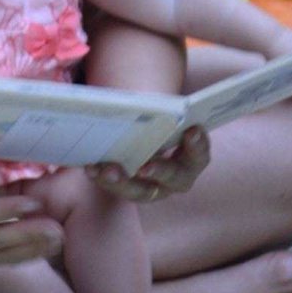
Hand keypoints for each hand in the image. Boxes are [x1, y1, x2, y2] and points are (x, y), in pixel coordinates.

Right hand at [0, 154, 63, 266]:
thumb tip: (15, 202)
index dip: (7, 212)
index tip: (34, 204)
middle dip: (28, 236)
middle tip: (57, 228)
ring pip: (0, 256)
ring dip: (32, 249)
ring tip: (59, 239)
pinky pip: (1, 259)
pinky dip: (25, 255)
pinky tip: (48, 248)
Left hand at [89, 123, 210, 203]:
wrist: (145, 136)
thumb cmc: (161, 123)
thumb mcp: (166, 118)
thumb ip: (166, 113)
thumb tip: (153, 102)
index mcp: (192, 159)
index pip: (200, 155)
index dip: (198, 144)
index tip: (191, 130)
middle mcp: (176, 179)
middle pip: (173, 178)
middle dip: (159, 171)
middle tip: (144, 167)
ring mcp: (153, 188)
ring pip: (140, 191)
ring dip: (123, 182)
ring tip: (107, 171)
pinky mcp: (130, 190)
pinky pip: (117, 188)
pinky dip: (103, 178)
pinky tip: (91, 167)